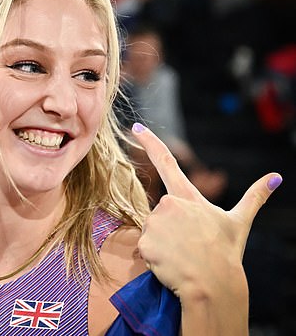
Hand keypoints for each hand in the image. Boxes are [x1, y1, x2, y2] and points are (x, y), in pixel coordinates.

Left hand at [132, 123, 281, 300]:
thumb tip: (276, 177)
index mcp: (188, 196)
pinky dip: (155, 257)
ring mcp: (155, 223)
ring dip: (163, 243)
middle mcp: (168, 204)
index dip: (149, 142)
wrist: (213, 286)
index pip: (166, 162)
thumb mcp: (239, 222)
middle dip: (170, 228)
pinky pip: (145, 249)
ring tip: (182, 256)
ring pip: (152, 231)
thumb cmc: (226, 253)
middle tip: (190, 247)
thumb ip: (254, 197)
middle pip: (160, 213)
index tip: (136, 126)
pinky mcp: (145, 242)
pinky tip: (171, 264)